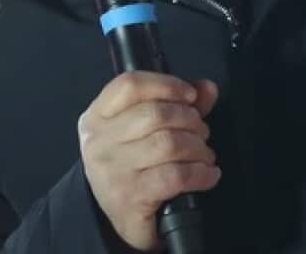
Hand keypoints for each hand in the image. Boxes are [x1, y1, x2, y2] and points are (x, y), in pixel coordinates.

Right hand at [78, 72, 219, 250]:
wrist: (120, 221)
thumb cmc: (134, 169)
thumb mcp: (145, 133)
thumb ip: (176, 105)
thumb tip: (207, 88)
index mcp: (98, 117)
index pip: (129, 85)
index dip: (166, 84)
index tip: (190, 95)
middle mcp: (98, 141)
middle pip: (155, 113)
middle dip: (190, 120)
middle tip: (201, 133)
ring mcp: (111, 170)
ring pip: (168, 143)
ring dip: (198, 148)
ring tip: (204, 155)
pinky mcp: (129, 197)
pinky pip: (175, 175)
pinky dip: (200, 173)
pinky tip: (207, 174)